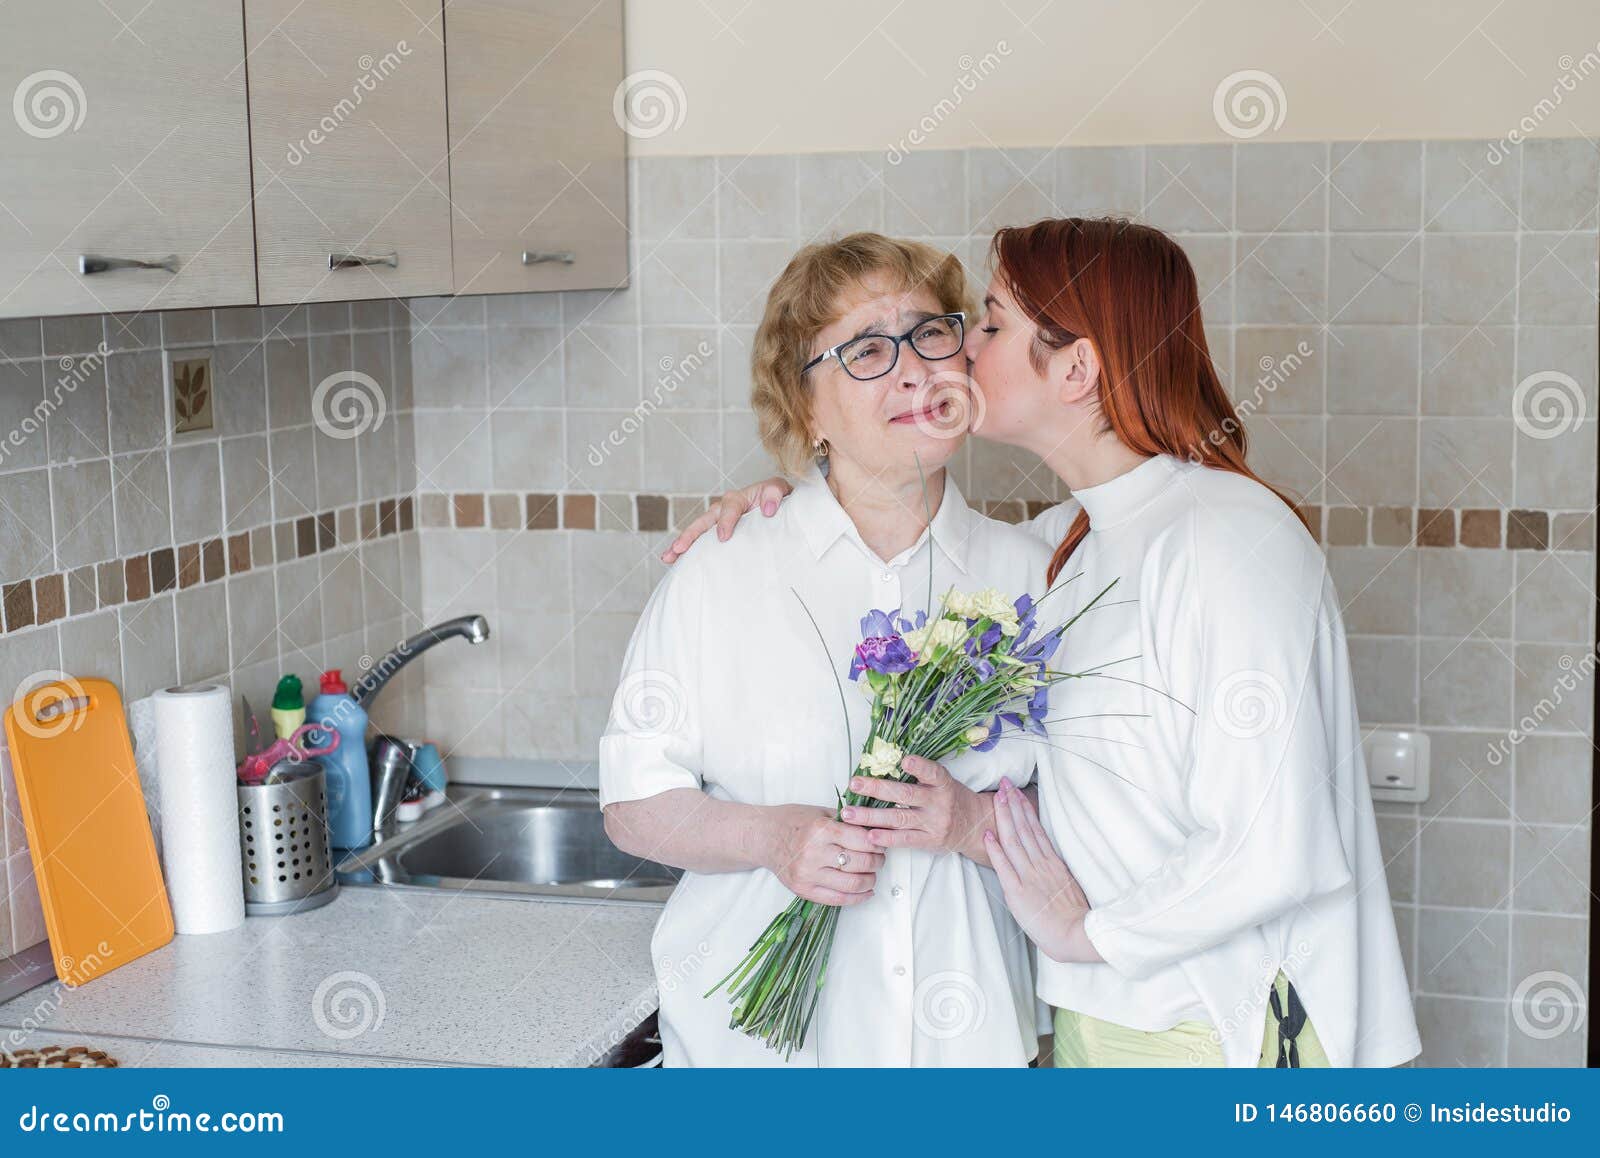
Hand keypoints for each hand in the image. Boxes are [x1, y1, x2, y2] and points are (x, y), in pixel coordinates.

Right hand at [660, 477, 792, 562]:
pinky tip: (677, 563)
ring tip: (668, 557)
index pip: (729, 508)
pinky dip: (689, 552)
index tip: (723, 537)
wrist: (778, 508)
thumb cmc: (777, 498)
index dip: (725, 522)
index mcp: (737, 499)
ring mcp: (718, 524)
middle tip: (679, 548)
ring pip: (698, 533)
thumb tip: (767, 510)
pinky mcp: (719, 536)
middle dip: (690, 535)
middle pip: (703, 521)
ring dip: (682, 544)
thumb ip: (774, 494)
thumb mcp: (778, 489)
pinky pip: (702, 543)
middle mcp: (723, 511)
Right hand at [763, 803, 882, 906]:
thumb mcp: (820, 812)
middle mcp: (814, 853)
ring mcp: (808, 874)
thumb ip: (846, 822)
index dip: (877, 843)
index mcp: (821, 829)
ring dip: (870, 880)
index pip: (863, 840)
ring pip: (853, 884)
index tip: (880, 842)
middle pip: (861, 863)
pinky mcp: (803, 890)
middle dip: (877, 861)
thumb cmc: (792, 821)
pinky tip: (866, 891)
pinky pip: (838, 900)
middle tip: (879, 857)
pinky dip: (858, 897)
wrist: (763, 837)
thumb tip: (876, 831)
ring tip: (872, 873)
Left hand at [840, 756, 988, 859]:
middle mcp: (939, 802)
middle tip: (855, 784)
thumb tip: (883, 763)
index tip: (904, 760)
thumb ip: (920, 775)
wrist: (974, 826)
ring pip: (899, 818)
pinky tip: (869, 835)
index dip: (920, 766)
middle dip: (877, 789)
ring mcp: (934, 823)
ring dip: (871, 816)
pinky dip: (886, 837)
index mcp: (943, 783)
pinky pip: (905, 840)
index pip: (933, 772)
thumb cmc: (950, 798)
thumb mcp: (942, 782)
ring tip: (849, 813)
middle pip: (905, 794)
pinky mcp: (930, 841)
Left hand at [984, 779, 1101, 963]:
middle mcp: (1041, 865)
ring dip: (1004, 817)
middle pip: (1024, 828)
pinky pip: (1005, 866)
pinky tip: (988, 833)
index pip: (1036, 829)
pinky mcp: (1018, 892)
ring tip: (996, 797)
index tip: (1016, 792)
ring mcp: (1029, 876)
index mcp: (1053, 863)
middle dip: (1012, 803)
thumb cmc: (1074, 916)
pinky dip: (995, 849)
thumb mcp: (1068, 885)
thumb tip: (1047, 858)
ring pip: (1014, 840)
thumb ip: (1055, 870)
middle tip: (1004, 783)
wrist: (1077, 934)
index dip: (1024, 808)